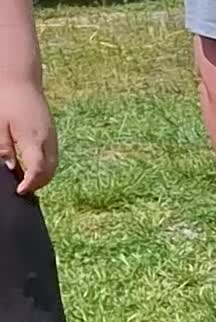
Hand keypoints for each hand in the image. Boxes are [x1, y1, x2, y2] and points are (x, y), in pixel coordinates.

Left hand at [0, 79, 57, 193]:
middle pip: (49, 171)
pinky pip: (52, 155)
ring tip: (27, 181)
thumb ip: (4, 148)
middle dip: (38, 184)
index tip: (20, 191)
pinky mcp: (50, 132)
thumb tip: (10, 168)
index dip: (30, 184)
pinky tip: (31, 165)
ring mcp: (51, 135)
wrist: (18, 78)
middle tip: (23, 190)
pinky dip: (45, 165)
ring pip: (53, 164)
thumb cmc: (5, 99)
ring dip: (43, 176)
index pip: (37, 170)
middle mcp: (47, 139)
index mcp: (34, 138)